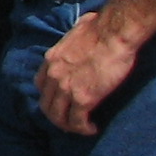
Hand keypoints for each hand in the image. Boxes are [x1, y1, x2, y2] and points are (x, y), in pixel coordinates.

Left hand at [36, 10, 143, 135]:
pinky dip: (83, 129)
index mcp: (51, 59)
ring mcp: (66, 88)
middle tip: (71, 121)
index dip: (50, 97)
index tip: (62, 101)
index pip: (41, 85)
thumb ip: (75, 36)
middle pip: (46, 105)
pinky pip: (77, 121)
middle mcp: (54, 75)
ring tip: (82, 128)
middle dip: (57, 116)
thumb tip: (85, 26)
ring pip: (59, 117)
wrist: (114, 33)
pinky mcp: (83, 98)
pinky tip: (92, 128)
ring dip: (69, 126)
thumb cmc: (103, 27)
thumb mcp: (78, 30)